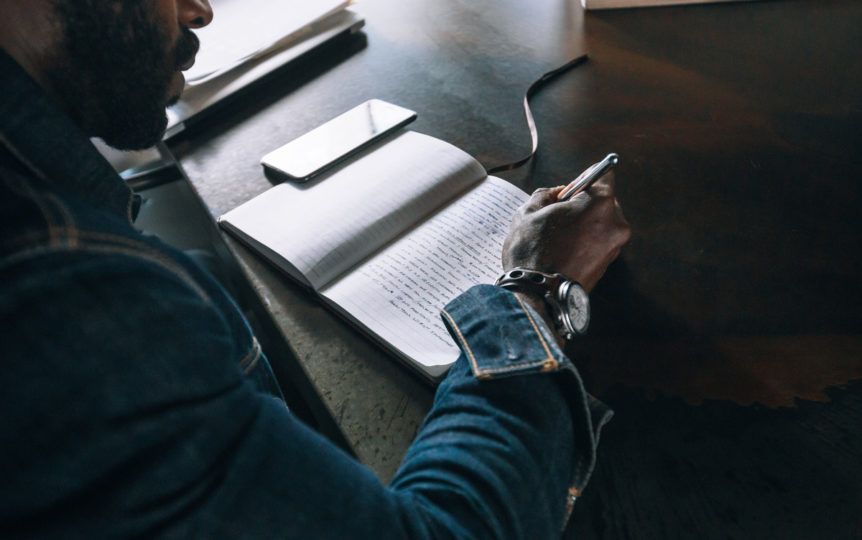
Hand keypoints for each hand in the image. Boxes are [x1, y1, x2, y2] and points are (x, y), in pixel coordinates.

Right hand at [502, 171, 630, 292]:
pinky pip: (599, 242)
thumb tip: (557, 194)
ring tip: (557, 235)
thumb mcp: (528, 212)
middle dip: (583, 203)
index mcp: (599, 203)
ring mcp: (614, 246)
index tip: (571, 187)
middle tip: (558, 212)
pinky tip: (563, 249)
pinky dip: (585, 240)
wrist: (538, 297)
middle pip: (604, 200)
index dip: (585, 177)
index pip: (604, 173)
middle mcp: (615, 224)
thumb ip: (546, 195)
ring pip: (601, 223)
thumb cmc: (532, 252)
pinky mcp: (608, 264)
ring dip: (584, 223)